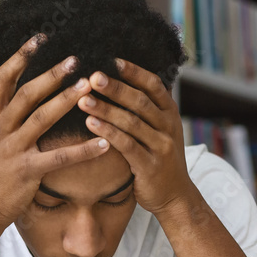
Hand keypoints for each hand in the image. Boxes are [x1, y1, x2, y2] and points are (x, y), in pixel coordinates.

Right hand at [0, 34, 110, 230]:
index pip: (2, 79)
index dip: (21, 56)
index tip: (40, 39)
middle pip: (27, 94)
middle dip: (52, 74)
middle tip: (76, 58)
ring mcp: (13, 149)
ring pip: (43, 118)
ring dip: (68, 99)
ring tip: (90, 85)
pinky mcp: (28, 171)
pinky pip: (60, 157)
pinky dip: (83, 149)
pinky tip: (104, 142)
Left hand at [78, 58, 195, 213]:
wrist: (174, 196)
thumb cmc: (158, 158)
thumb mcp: (159, 130)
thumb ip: (146, 109)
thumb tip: (121, 80)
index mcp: (170, 113)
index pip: (153, 85)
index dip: (134, 71)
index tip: (111, 60)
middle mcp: (168, 126)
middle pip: (140, 101)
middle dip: (115, 87)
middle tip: (92, 76)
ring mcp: (161, 146)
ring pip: (132, 122)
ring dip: (105, 109)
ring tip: (82, 99)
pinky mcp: (150, 166)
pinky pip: (127, 145)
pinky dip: (108, 132)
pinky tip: (90, 124)